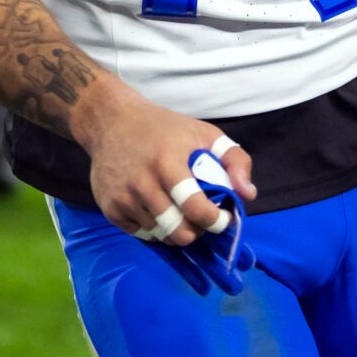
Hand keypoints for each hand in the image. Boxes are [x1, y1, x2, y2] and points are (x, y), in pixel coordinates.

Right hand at [77, 90, 256, 244]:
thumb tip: (247, 195)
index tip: (222, 219)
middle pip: (177, 230)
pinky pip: (140, 234)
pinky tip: (159, 210)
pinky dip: (154, 229)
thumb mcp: (204, 133)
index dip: (214, 221)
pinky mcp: (109, 208)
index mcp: (167, 161)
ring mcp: (123, 197)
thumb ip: (235, 160)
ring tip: (181, 214)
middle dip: (196, 232)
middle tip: (201, 220)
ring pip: (159, 235)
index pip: (194, 207)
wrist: (111, 121)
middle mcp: (142, 182)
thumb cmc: (164, 128)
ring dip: (176, 231)